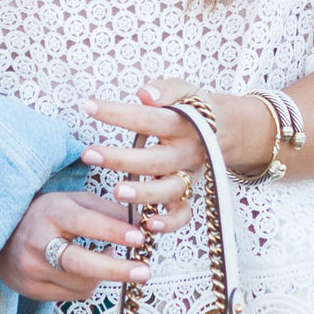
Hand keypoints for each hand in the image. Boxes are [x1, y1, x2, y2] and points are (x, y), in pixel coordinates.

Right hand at [0, 183, 153, 304]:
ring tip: (107, 259)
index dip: (114, 231)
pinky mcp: (31, 290)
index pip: (85, 223)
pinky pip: (73, 295)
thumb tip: (139, 222)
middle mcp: (37, 243)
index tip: (139, 238)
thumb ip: (105, 210)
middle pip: (81, 264)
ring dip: (103, 275)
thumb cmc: (43, 215)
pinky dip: (87, 285)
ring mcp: (32, 270)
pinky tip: (86, 271)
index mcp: (50, 213)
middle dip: (117, 270)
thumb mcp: (72, 201)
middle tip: (144, 272)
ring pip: (83, 284)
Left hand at [87, 82, 272, 224]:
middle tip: (89, 154)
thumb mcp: (186, 90)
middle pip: (156, 159)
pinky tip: (146, 224)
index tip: (89, 106)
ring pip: (169, 190)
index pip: (149, 118)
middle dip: (121, 159)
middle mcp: (187, 152)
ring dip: (143, 193)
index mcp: (184, 124)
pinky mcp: (190, 195)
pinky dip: (168, 223)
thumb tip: (145, 93)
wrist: (225, 131)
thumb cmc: (192, 109)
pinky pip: (183, 214)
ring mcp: (189, 176)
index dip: (119, 113)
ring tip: (116, 191)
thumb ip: (167, 89)